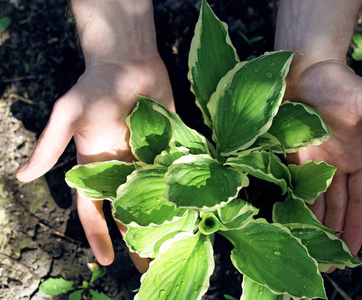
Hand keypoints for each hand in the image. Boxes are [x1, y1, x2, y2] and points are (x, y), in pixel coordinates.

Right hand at [16, 57, 173, 272]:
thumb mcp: (68, 114)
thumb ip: (49, 145)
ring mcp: (148, 159)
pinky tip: (197, 212)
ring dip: (164, 222)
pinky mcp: (170, 146)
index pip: (93, 209)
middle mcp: (122, 168)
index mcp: (95, 166)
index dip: (98, 234)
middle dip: (136, 239)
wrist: (129, 60)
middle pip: (128, 211)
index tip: (105, 261)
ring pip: (155, 199)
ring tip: (176, 246)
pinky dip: (184, 193)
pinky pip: (176, 174)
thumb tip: (20, 177)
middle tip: (149, 267)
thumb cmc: (95, 84)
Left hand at [284, 58, 361, 257]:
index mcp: (357, 159)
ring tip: (308, 252)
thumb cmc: (341, 83)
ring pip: (313, 201)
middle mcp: (334, 165)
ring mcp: (311, 161)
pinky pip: (290, 184)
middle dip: (332, 235)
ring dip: (311, 225)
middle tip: (327, 265)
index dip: (357, 227)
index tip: (353, 253)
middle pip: (336, 208)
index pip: (360, 202)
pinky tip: (286, 222)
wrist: (304, 66)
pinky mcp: (289, 154)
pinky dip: (290, 203)